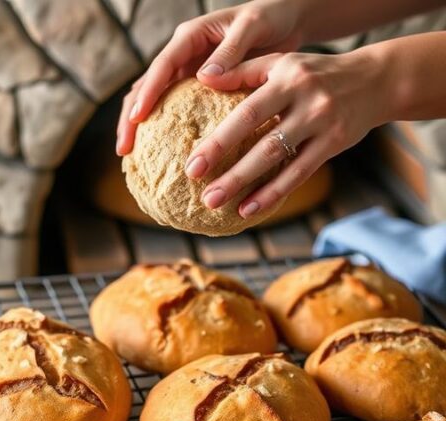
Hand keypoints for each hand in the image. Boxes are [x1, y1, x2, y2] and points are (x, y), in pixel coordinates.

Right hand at [116, 0, 303, 155]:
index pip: (161, 66)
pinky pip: (173, 108)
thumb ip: (230, 50)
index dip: (147, 93)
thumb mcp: (252, 27)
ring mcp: (186, 72)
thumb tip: (204, 77)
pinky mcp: (196, 87)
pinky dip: (162, 128)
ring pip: (153, 100)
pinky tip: (158, 152)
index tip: (137, 118)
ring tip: (131, 156)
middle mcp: (182, 54)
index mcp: (190, 36)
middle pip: (145, 87)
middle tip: (124, 149)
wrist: (284, 20)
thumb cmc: (270, 18)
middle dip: (130, 118)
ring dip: (139, 127)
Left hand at [187, 50, 386, 218]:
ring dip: (246, 184)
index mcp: (286, 77)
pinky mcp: (335, 143)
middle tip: (202, 193)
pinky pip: (300, 173)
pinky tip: (248, 209)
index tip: (192, 165)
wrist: (376, 80)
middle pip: (260, 140)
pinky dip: (273, 193)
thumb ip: (243, 71)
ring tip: (215, 203)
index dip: (218, 141)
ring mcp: (323, 122)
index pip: (245, 113)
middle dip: (229, 171)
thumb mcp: (281, 63)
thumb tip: (203, 78)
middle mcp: (306, 99)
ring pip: (279, 159)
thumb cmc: (313, 73)